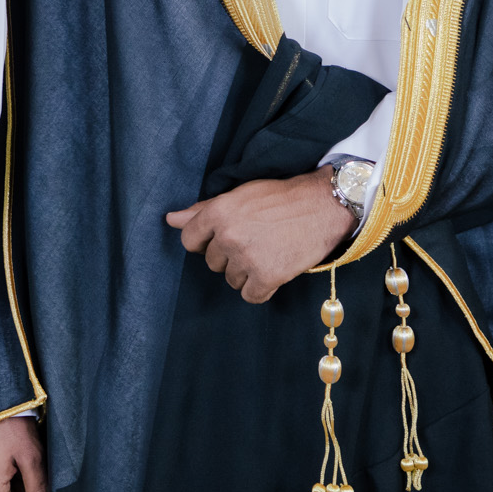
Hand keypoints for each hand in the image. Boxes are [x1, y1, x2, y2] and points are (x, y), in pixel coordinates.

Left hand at [164, 168, 355, 302]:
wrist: (321, 207)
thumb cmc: (279, 199)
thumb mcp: (238, 196)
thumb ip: (202, 211)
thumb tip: (170, 220)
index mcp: (218, 213)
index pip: (189, 240)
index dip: (203, 243)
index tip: (221, 240)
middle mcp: (228, 236)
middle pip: (212, 262)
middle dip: (229, 256)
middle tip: (254, 241)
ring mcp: (247, 258)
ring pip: (231, 279)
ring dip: (246, 273)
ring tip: (267, 252)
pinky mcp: (268, 276)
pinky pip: (250, 295)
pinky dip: (261, 289)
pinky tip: (273, 272)